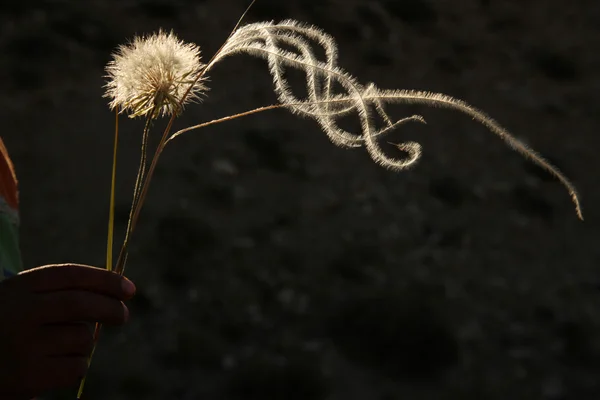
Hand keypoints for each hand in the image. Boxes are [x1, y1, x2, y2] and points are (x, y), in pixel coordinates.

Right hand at [0, 264, 135, 398]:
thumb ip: (58, 294)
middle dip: (111, 308)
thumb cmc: (5, 329)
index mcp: (18, 288)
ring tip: (59, 349)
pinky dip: (76, 367)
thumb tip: (116, 297)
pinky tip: (55, 368)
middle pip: (81, 304)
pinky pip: (77, 367)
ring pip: (82, 339)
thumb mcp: (21, 301)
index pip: (71, 275)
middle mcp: (20, 312)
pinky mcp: (29, 376)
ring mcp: (24, 345)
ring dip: (84, 344)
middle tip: (123, 316)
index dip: (105, 280)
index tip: (129, 289)